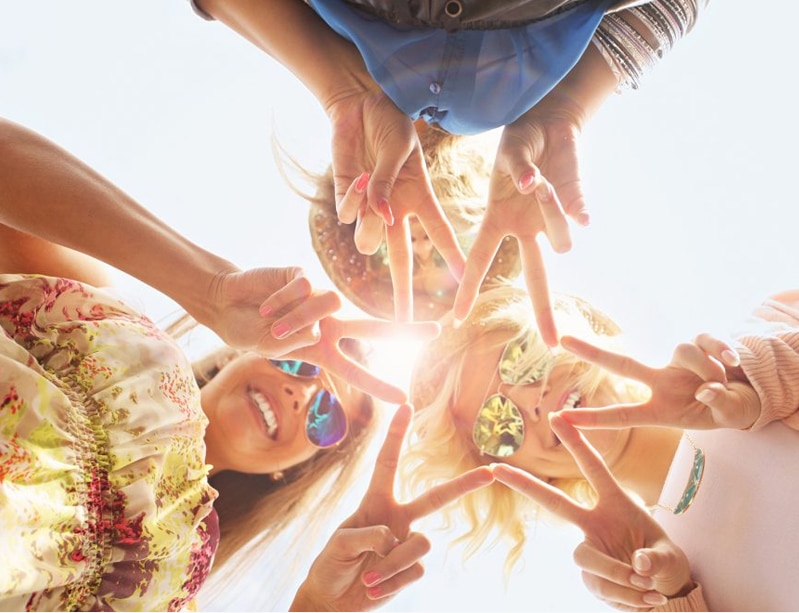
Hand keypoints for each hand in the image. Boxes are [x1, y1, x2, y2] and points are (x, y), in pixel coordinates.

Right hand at [206, 267, 438, 403]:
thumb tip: (319, 322)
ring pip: (328, 304)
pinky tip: (267, 303)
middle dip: (405, 331)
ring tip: (270, 320)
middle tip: (436, 332)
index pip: (356, 369)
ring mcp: (318, 298)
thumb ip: (298, 339)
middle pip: (373, 327)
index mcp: (323, 348)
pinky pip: (304, 288)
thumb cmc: (250, 331)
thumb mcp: (273, 347)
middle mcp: (328, 323)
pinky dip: (281, 300)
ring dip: (296, 317)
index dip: (378, 385)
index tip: (404, 400)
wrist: (226, 304)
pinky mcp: (305, 274)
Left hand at [290, 404, 493, 610]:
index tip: (406, 405)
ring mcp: (407, 544)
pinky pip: (415, 570)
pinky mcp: (412, 569)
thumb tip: (394, 538)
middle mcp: (397, 518)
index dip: (396, 435)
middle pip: (435, 498)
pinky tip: (374, 587)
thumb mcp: (340, 544)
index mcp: (375, 502)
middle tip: (488, 473)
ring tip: (368, 577)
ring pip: (420, 544)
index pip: (387, 463)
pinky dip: (392, 582)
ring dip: (391, 564)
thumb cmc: (331, 565)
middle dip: (463, 486)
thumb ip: (367, 534)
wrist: (332, 600)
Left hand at [326, 88, 465, 320]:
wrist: (356, 103)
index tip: (464, 283)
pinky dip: (352, 199)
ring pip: (368, 240)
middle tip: (406, 326)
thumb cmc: (389, 121)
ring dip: (371, 222)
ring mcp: (369, 208)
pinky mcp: (347, 201)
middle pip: (401, 260)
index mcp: (420, 197)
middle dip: (403, 294)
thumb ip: (389, 188)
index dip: (453, 259)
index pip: (439, 234)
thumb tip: (382, 221)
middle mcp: (396, 210)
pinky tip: (357, 177)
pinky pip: (348, 216)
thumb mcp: (398, 153)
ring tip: (372, 182)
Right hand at [453, 100, 587, 344]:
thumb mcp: (512, 154)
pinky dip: (580, 213)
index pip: (480, 259)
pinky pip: (580, 219)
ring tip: (541, 178)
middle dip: (544, 310)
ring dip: (550, 211)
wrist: (552, 122)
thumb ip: (521, 172)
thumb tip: (536, 188)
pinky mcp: (576, 208)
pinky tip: (582, 212)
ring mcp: (552, 222)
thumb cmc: (520, 139)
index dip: (467, 288)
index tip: (457, 319)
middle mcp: (525, 229)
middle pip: (535, 277)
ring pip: (560, 239)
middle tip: (552, 343)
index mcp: (498, 221)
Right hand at [492, 415, 693, 609]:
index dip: (576, 442)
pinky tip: (645, 600)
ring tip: (648, 587)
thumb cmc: (663, 564)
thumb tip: (636, 565)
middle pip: (554, 502)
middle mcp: (595, 523)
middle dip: (525, 484)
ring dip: (617, 575)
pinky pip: (599, 587)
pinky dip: (625, 597)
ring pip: (585, 558)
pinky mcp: (588, 577)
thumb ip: (656, 561)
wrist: (661, 593)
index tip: (556, 416)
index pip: (594, 469)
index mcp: (617, 504)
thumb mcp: (670, 559)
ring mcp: (588, 549)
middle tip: (498, 468)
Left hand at [558, 334, 760, 430]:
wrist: (746, 394)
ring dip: (709, 368)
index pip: (622, 415)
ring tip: (724, 383)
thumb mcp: (724, 416)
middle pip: (622, 364)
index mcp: (659, 409)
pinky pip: (704, 341)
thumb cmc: (725, 410)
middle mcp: (661, 381)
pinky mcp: (697, 344)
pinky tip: (732, 361)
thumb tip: (706, 388)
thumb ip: (717, 405)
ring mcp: (676, 362)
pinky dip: (720, 350)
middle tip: (562, 340)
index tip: (561, 418)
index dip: (593, 419)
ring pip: (684, 351)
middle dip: (592, 352)